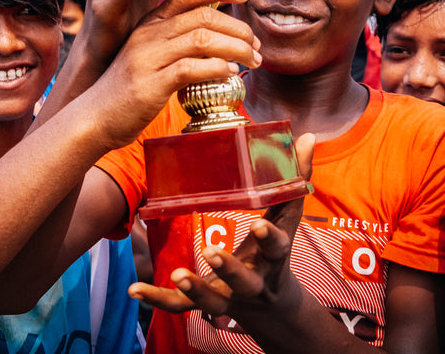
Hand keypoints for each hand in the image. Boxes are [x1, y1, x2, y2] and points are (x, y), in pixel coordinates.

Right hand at [84, 0, 261, 148]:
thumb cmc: (129, 90)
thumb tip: (217, 38)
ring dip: (235, 47)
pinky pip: (191, 68)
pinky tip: (229, 72)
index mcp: (149, 23)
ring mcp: (148, 58)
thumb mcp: (150, 56)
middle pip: (202, 15)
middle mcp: (148, 35)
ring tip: (252, 60)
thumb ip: (176, 42)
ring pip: (202, 39)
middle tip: (256, 43)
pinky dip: (217, 68)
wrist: (94, 118)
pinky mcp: (150, 84)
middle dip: (237, 27)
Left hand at [128, 134, 315, 319]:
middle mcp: (253, 281)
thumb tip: (309, 137)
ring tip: (176, 274)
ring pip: (212, 299)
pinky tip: (135, 289)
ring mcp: (228, 296)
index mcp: (273, 258)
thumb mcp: (288, 219)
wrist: (272, 306)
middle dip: (228, 268)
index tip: (259, 224)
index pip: (277, 248)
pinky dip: (157, 299)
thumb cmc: (275, 251)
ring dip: (195, 288)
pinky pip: (180, 307)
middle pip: (243, 280)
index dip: (269, 237)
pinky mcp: (205, 303)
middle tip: (210, 251)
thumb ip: (295, 180)